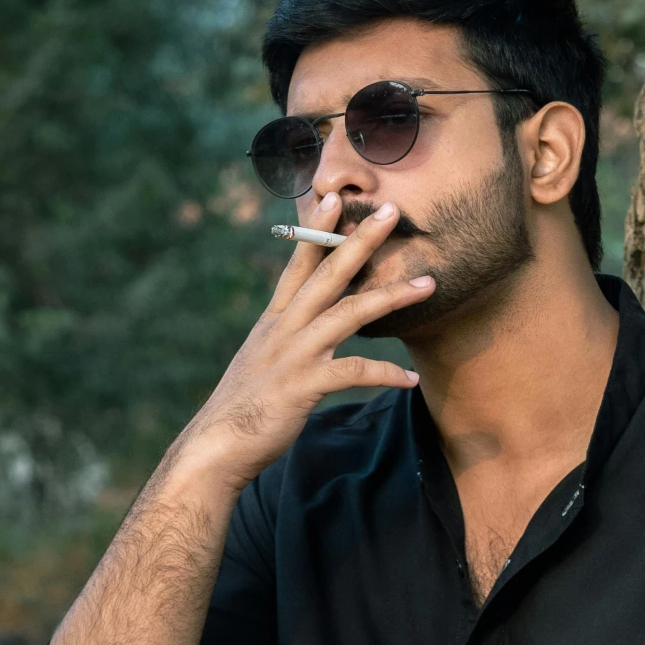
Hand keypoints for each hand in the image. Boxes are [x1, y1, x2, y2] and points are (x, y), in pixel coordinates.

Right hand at [182, 195, 432, 490]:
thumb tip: (302, 332)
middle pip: (328, 274)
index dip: (315, 231)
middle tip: (391, 211)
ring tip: (427, 285)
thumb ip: (284, 342)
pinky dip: (386, 373)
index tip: (333, 198)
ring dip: (391, 296)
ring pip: (349, 313)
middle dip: (361, 240)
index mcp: (273, 321)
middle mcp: (283, 329)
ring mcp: (294, 355)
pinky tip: (411, 378)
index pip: (297, 265)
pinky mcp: (303, 386)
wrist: (216, 446)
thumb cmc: (242, 409)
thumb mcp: (261, 363)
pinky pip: (354, 372)